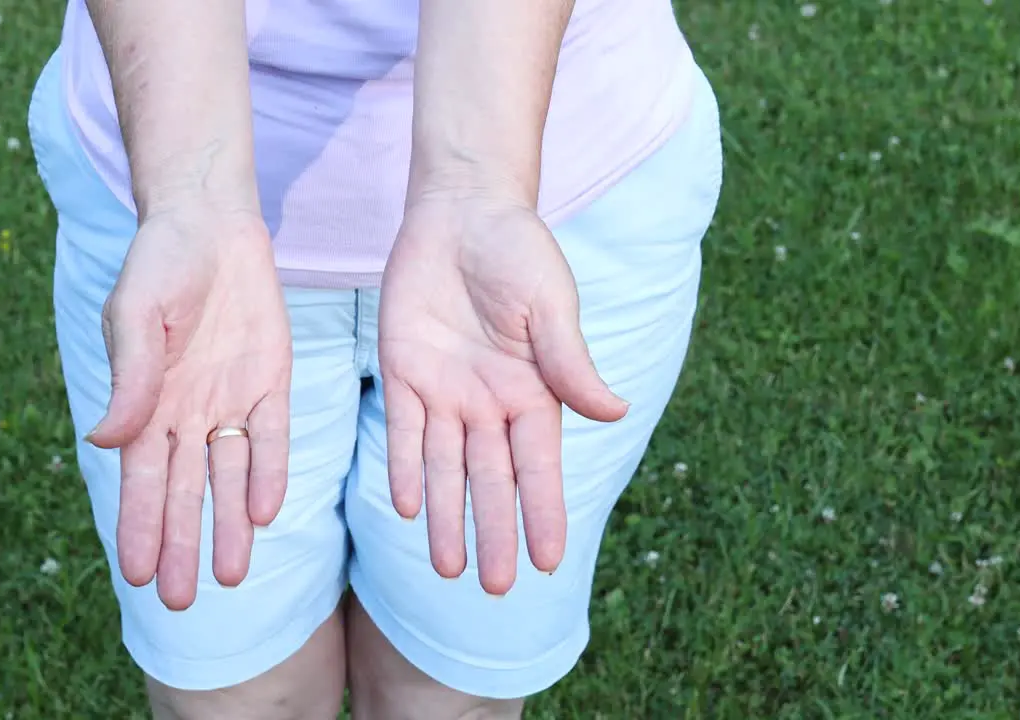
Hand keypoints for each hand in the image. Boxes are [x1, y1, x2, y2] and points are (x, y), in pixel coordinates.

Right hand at [86, 208, 291, 610]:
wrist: (211, 221)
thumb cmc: (159, 265)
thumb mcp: (135, 318)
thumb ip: (129, 380)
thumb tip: (102, 441)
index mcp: (144, 404)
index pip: (138, 480)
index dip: (137, 527)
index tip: (135, 576)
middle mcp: (186, 413)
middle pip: (182, 493)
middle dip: (180, 545)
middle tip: (182, 602)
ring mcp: (230, 401)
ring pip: (228, 478)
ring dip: (228, 526)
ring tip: (231, 576)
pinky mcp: (271, 382)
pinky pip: (269, 437)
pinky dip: (266, 473)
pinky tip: (265, 511)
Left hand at [379, 191, 628, 595]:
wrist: (460, 210)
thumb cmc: (518, 252)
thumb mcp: (551, 305)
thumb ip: (571, 363)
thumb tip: (615, 414)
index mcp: (534, 392)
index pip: (540, 467)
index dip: (544, 514)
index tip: (550, 562)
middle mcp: (491, 403)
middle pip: (492, 481)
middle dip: (494, 533)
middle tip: (495, 588)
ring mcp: (447, 392)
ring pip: (447, 470)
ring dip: (448, 519)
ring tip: (449, 569)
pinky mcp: (405, 374)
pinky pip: (405, 434)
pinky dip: (406, 471)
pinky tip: (411, 509)